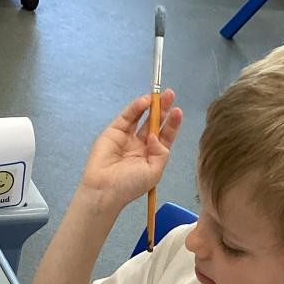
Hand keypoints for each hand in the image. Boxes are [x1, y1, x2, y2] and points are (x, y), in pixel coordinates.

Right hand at [79, 92, 182, 210]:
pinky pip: (128, 116)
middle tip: (171, 95)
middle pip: (154, 124)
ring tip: (161, 94)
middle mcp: (141, 146)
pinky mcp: (114, 131)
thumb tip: (156, 135)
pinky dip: (136, 107)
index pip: (164, 137)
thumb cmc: (130, 185)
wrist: (105, 189)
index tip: (178, 112)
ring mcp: (128, 138)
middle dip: (163, 110)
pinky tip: (145, 101)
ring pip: (142, 118)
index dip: (171, 124)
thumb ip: (161, 153)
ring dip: (152, 105)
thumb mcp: (154, 172)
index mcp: (151, 157)